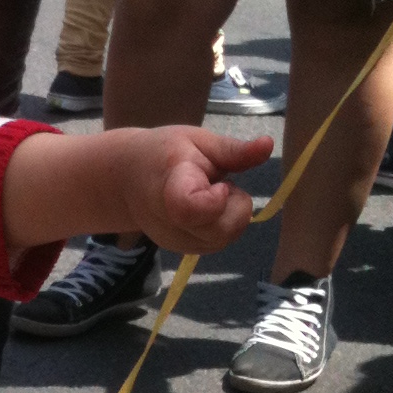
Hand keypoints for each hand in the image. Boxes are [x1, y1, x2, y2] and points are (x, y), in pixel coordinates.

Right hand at [121, 125, 272, 253]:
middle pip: (220, 231)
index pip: (190, 209)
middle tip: (220, 184)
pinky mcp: (183, 252)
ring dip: (230, 215)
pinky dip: (222, 225)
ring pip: (225, 239)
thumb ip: (233, 149)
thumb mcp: (196, 141)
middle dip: (235, 206)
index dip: (216, 200)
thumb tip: (268, 144)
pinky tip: (206, 209)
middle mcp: (171, 223)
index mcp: (171, 188)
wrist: (124, 180)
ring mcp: (176, 242)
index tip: (219, 183)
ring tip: (210, 194)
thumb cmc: (161, 153)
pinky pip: (219, 242)